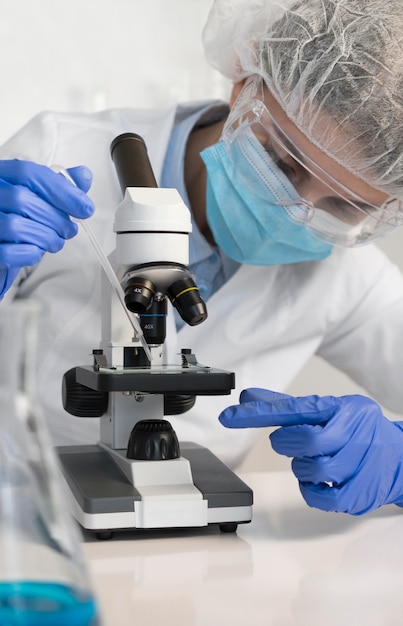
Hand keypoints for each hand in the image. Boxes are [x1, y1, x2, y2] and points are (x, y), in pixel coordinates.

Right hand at [0, 159, 94, 297]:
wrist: (0, 246)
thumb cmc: (18, 218)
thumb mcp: (39, 198)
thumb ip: (59, 186)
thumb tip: (84, 175)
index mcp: (1, 176)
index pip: (27, 173)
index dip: (61, 190)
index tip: (85, 207)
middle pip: (22, 199)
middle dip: (56, 218)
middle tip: (70, 230)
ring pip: (16, 226)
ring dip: (47, 237)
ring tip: (56, 241)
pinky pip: (8, 252)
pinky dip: (31, 253)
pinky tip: (38, 251)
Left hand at [219, 388, 402, 514]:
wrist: (400, 457)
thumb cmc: (356, 430)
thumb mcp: (325, 409)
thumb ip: (284, 405)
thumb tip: (248, 396)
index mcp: (339, 408)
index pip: (293, 409)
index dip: (258, 413)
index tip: (229, 416)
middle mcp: (352, 432)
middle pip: (306, 441)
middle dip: (288, 444)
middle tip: (288, 443)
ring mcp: (359, 464)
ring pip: (315, 470)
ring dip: (300, 468)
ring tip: (309, 462)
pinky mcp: (359, 493)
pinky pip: (323, 498)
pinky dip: (310, 490)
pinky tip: (316, 481)